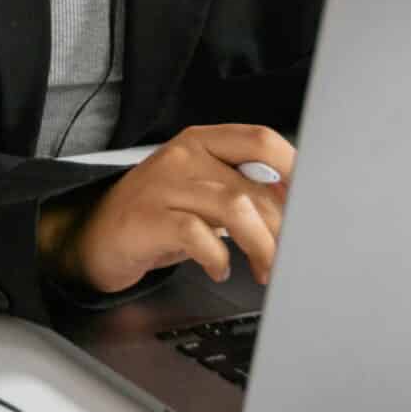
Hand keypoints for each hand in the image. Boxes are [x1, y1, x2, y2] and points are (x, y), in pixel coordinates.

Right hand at [42, 125, 295, 294]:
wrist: (94, 235)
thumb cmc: (157, 215)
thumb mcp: (200, 191)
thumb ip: (244, 191)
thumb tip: (299, 209)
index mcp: (202, 142)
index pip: (261, 140)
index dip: (296, 169)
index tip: (316, 203)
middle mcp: (184, 156)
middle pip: (253, 186)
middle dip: (281, 230)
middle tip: (290, 260)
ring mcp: (164, 185)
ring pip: (234, 209)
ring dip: (260, 246)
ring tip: (263, 271)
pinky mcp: (148, 218)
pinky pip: (198, 235)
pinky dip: (218, 258)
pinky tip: (219, 270)